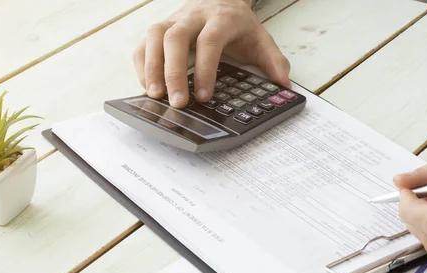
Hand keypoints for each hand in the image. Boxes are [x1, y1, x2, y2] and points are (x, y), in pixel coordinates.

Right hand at [133, 0, 290, 107]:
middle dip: (174, 72)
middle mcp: (192, 17)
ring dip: (152, 67)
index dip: (206, 70)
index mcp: (220, 19)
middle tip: (177, 102)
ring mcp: (173, 20)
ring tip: (156, 95)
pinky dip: (141, 65)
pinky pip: (143, 44)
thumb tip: (284, 85)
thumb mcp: (261, 39)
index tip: (205, 96)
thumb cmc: (238, 24)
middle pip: (175, 39)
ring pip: (154, 37)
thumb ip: (274, 61)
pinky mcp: (159, 29)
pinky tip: (147, 86)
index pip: (209, 42)